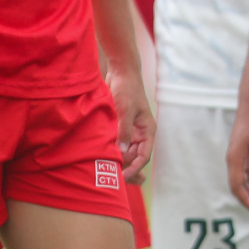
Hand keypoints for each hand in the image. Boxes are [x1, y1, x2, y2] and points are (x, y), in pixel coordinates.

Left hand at [108, 69, 153, 184]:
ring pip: (125, 152)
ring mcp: (130, 130)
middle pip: (134, 157)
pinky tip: (101, 157)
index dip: (134, 169)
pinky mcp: (120, 127)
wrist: (121, 72)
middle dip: (125, 167)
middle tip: (110, 176)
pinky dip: (111, 151)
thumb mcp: (125, 109)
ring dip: (117, 160)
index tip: (122, 176)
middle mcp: (140, 133)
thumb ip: (124, 130)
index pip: (144, 156)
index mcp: (147, 130)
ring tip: (104, 169)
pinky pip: (117, 144)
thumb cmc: (127, 89)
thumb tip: (121, 151)